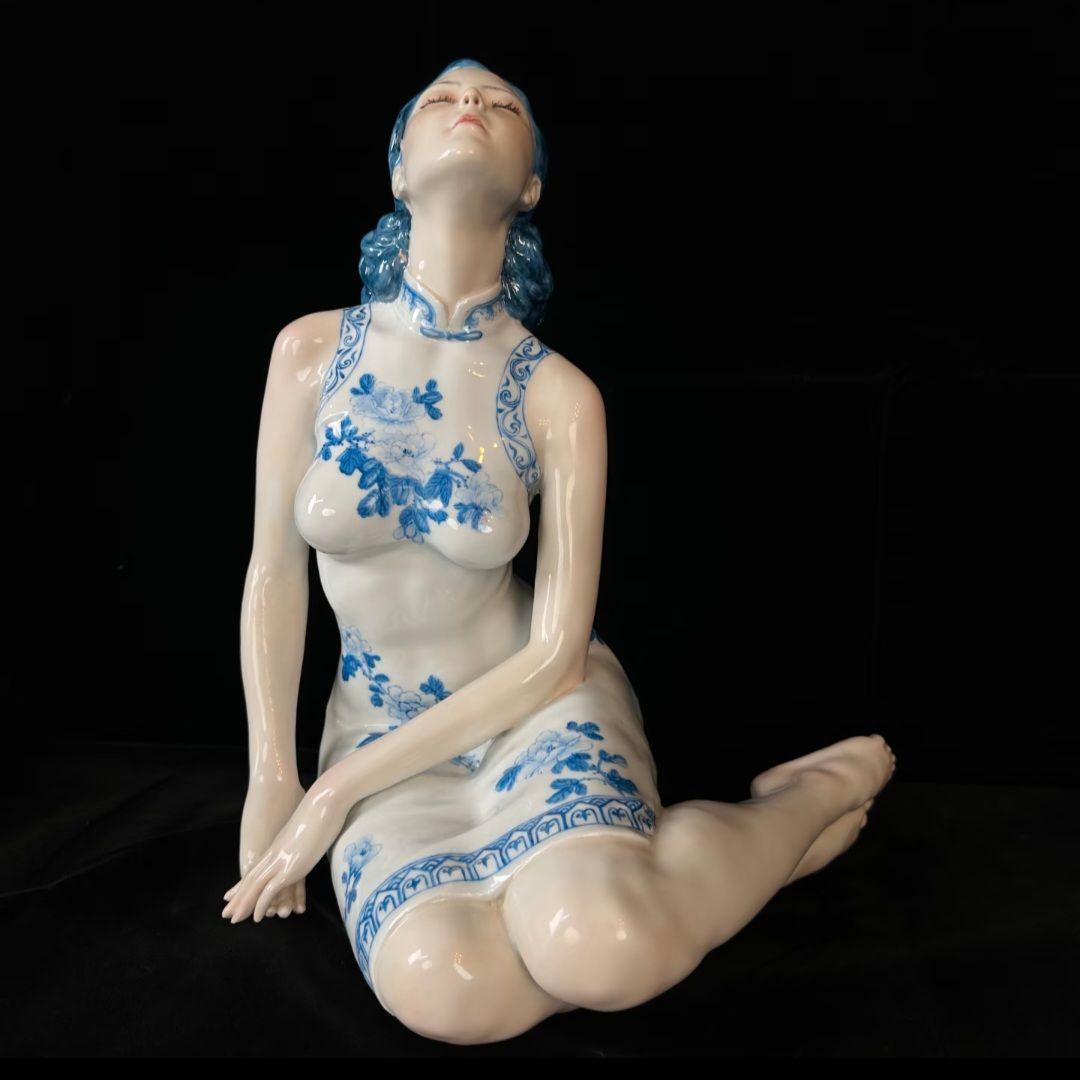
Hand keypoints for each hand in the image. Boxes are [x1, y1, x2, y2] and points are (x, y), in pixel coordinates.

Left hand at [223, 778, 348, 922]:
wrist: (325, 799)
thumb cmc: (323, 807)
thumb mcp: (310, 824)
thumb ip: (304, 835)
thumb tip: (309, 839)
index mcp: (278, 844)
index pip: (257, 866)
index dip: (245, 882)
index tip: (234, 893)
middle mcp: (275, 852)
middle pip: (250, 878)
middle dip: (238, 897)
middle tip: (227, 913)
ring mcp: (280, 859)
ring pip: (254, 886)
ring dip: (244, 904)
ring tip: (235, 920)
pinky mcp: (289, 866)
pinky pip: (270, 890)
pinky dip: (261, 905)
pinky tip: (258, 917)